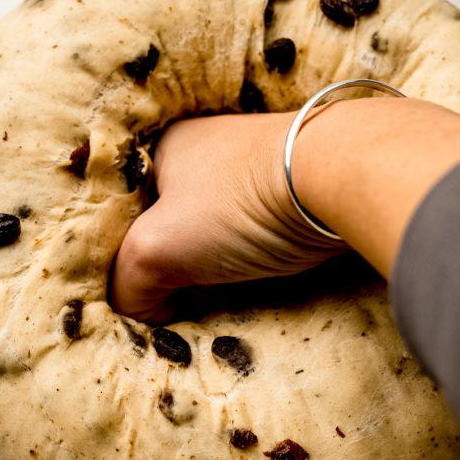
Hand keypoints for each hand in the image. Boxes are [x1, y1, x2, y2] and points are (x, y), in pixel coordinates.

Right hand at [110, 113, 344, 322]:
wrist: (342, 178)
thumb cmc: (237, 203)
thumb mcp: (155, 249)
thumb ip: (127, 284)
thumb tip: (137, 312)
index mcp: (161, 147)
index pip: (121, 209)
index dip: (117, 253)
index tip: (128, 291)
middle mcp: (204, 150)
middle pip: (167, 220)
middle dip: (164, 260)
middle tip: (162, 304)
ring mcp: (251, 168)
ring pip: (211, 229)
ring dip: (207, 264)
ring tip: (203, 299)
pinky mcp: (291, 190)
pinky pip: (251, 233)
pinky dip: (244, 260)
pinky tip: (246, 281)